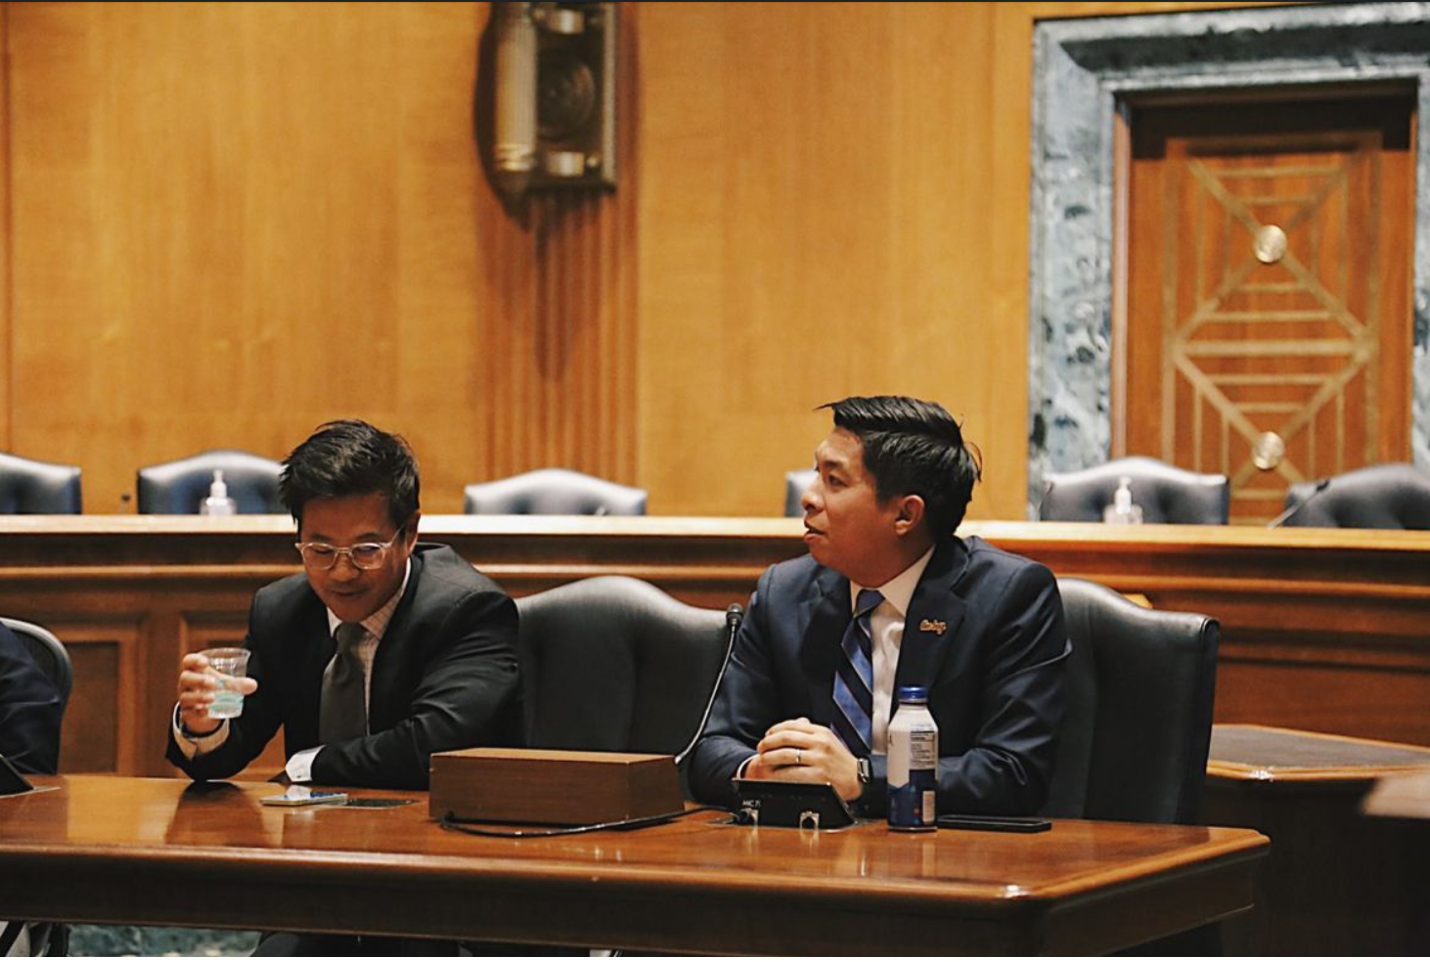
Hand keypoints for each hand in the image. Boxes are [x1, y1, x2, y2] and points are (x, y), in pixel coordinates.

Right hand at [177, 652, 256, 735]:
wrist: (206, 710)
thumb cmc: (215, 688)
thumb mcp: (226, 684)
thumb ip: (239, 683)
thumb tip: (253, 685)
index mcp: (195, 670)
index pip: (188, 661)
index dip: (194, 660)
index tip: (205, 662)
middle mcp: (187, 684)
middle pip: (185, 678)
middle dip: (199, 680)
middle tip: (214, 683)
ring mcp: (185, 698)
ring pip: (186, 696)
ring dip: (199, 696)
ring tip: (212, 698)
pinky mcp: (187, 713)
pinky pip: (188, 712)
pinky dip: (197, 712)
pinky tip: (206, 712)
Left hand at [746, 717, 861, 801]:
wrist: (857, 778)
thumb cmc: (839, 760)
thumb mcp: (828, 739)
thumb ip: (809, 731)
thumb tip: (786, 727)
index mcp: (821, 732)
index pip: (792, 725)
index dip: (774, 729)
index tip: (767, 735)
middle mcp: (820, 743)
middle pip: (786, 738)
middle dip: (768, 743)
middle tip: (760, 748)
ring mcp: (819, 759)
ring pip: (786, 754)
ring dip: (770, 757)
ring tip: (762, 760)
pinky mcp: (818, 776)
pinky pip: (792, 773)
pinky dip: (779, 774)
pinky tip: (773, 775)